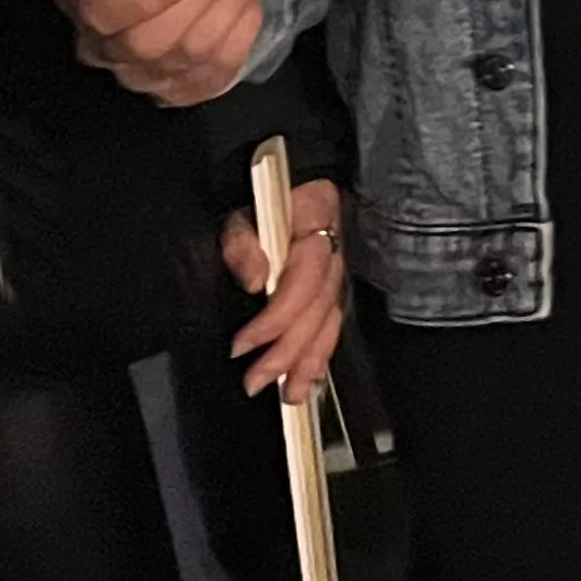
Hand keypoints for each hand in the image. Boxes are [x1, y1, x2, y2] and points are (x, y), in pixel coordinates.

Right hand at [60, 0, 264, 105]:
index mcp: (86, 4)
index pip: (105, 13)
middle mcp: (109, 49)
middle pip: (149, 43)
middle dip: (199, 0)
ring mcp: (147, 75)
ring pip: (190, 52)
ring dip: (225, 7)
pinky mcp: (185, 88)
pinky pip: (220, 67)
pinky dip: (240, 30)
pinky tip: (245, 2)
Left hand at [221, 177, 347, 402]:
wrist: (295, 185)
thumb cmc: (265, 201)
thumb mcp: (243, 213)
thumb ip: (244, 244)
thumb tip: (255, 280)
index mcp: (316, 229)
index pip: (303, 282)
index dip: (274, 320)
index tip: (241, 346)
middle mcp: (335, 255)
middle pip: (318, 311)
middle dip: (287, 353)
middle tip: (255, 382)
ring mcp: (339, 273)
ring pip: (331, 323)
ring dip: (310, 363)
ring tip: (290, 396)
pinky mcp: (335, 288)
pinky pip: (333, 325)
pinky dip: (322, 354)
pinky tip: (310, 378)